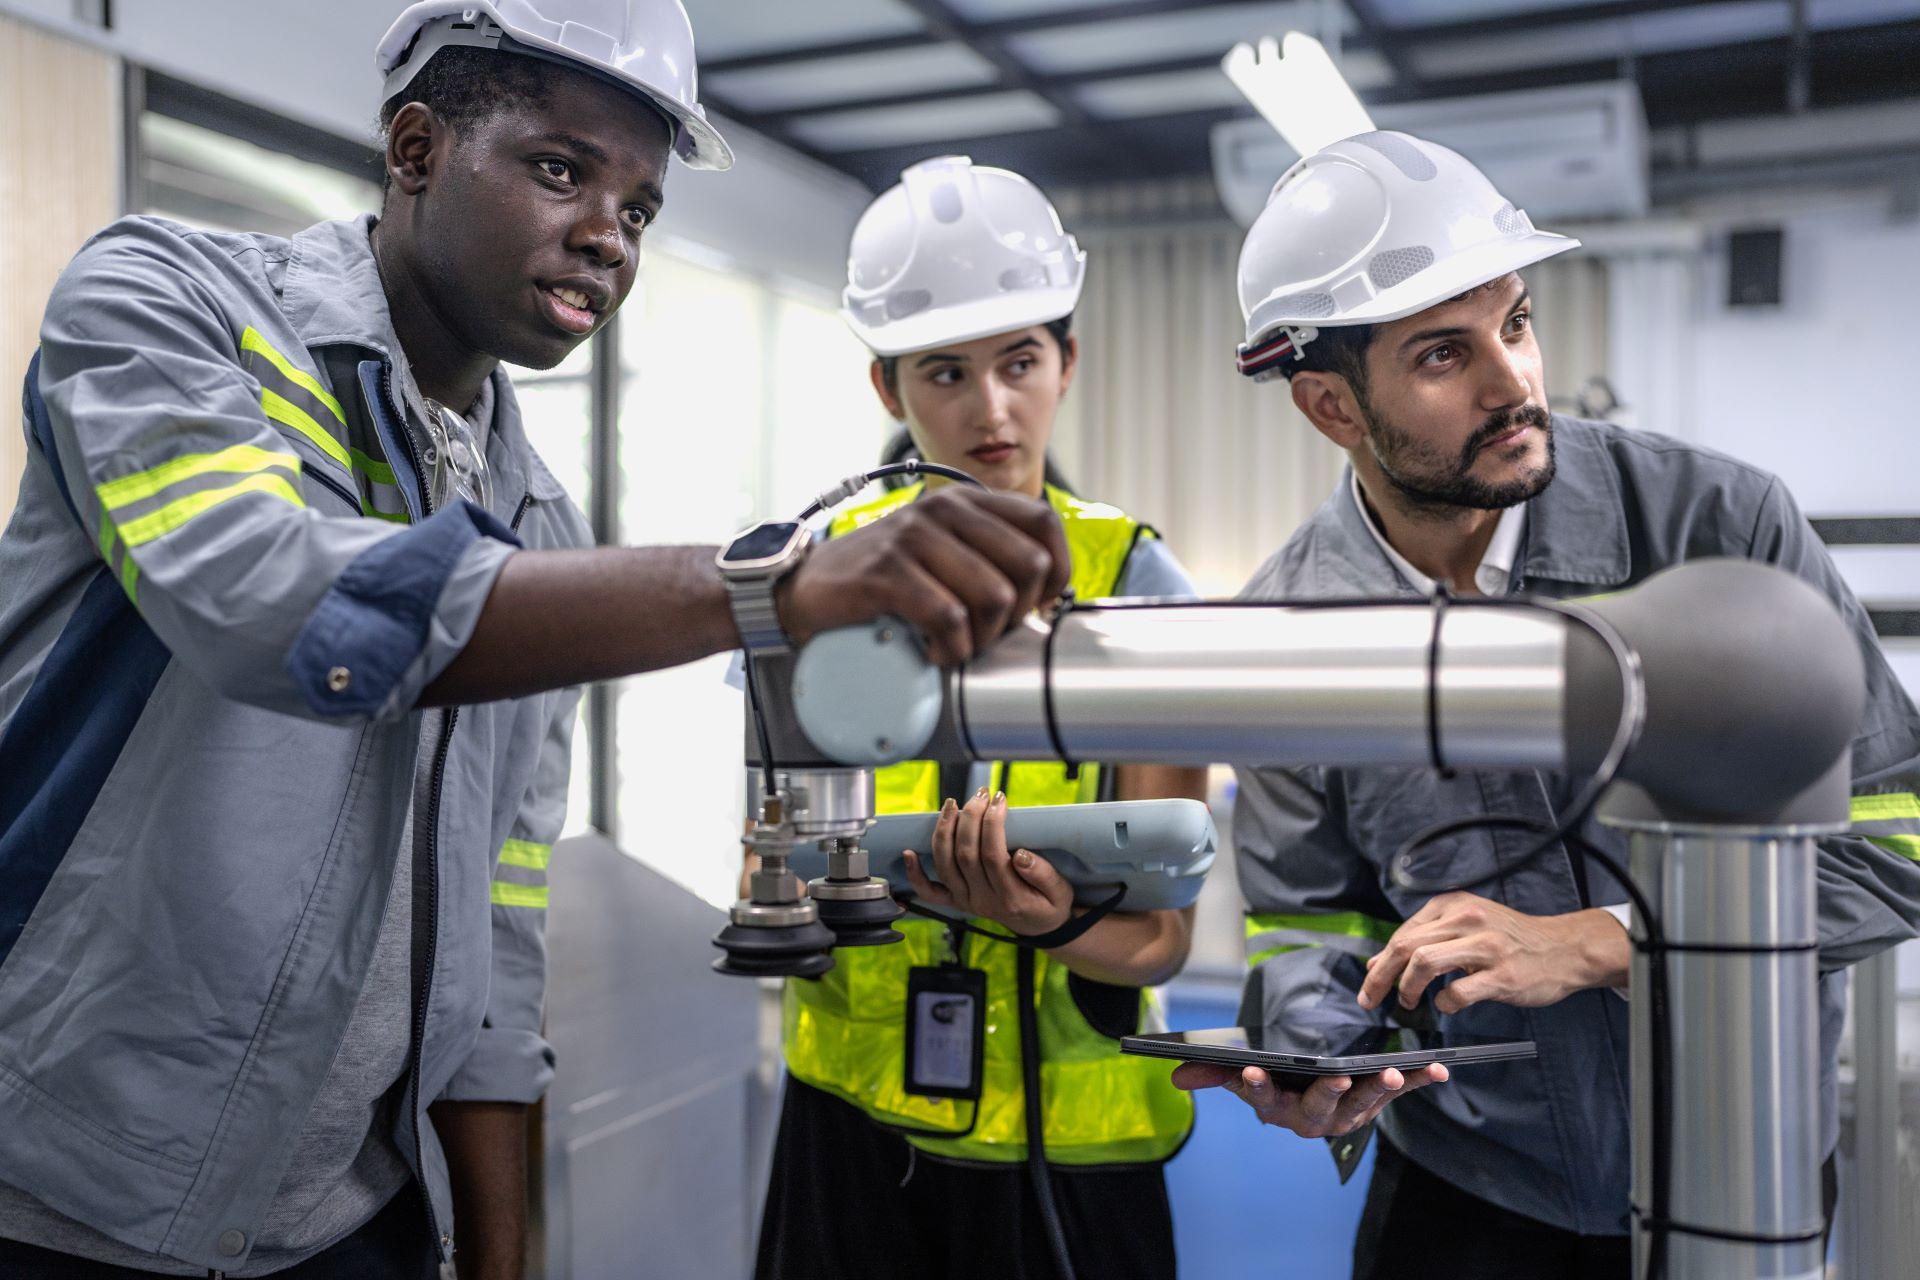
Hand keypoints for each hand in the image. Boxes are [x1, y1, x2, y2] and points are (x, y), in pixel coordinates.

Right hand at [776, 485, 1070, 666]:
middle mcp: (944, 511)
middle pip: (1028, 565)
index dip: (1057, 569)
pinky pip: (950, 618)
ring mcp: (916, 538)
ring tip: (959, 645)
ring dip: (984, 637)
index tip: (1039, 605)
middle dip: (1019, 614)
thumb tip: (1045, 593)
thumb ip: (987, 554)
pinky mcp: (890, 572)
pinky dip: (951, 647)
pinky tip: (934, 650)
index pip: (1044, 522)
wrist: (806, 585)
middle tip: (990, 633)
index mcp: (966, 501)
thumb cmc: (882, 575)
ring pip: (994, 596)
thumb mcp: (941, 548)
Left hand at [903, 789, 1074, 935]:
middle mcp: (984, 901)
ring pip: (945, 865)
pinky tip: (909, 853)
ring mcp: (966, 901)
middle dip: (971, 818)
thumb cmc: (1050, 904)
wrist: (1039, 927)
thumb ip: (1043, 875)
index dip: (993, 823)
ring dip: (945, 831)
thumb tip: (1021, 856)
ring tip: (952, 804)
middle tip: (981, 794)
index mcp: (1012, 898)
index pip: (994, 855)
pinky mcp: (956, 902)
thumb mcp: (1060, 892)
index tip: (1000, 799)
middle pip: (966, 855)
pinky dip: (915, 874)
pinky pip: (930, 892)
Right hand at [1170, 1061, 1448, 1137]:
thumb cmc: (1273, 1081)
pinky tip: (1438, 1068)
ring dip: (1381, 1089)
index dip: (1256, 1085)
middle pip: (1320, 1107)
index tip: (1252, 1071)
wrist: (1308, 1095)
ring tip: (1394, 1073)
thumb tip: (1175, 1076)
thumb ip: (1212, 1074)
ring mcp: (1347, 1113)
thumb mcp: (1241, 1077)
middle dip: (1330, 1092)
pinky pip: (1397, 1092)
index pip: (1262, 1098)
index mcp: (1276, 1109)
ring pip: (1363, 1103)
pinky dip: (1420, 1081)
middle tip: (1339, 1077)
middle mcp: (1313, 1118)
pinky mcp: (1374, 1101)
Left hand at [1359, 893, 1630, 1014]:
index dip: (1380, 962)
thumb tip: (1377, 963)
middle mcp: (1466, 919)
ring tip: (1407, 1003)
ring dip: (1407, 988)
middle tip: (1370, 1000)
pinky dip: (1444, 1002)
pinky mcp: (1502, 974)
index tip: (1369, 985)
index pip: (1402, 934)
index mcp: (1452, 905)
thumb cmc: (1510, 940)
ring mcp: (1485, 946)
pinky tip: (1447, 1005)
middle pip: (1405, 947)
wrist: (1564, 948)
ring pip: (1424, 962)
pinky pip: (1457, 991)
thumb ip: (1424, 941)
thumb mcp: (1466, 927)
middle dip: (1380, 977)